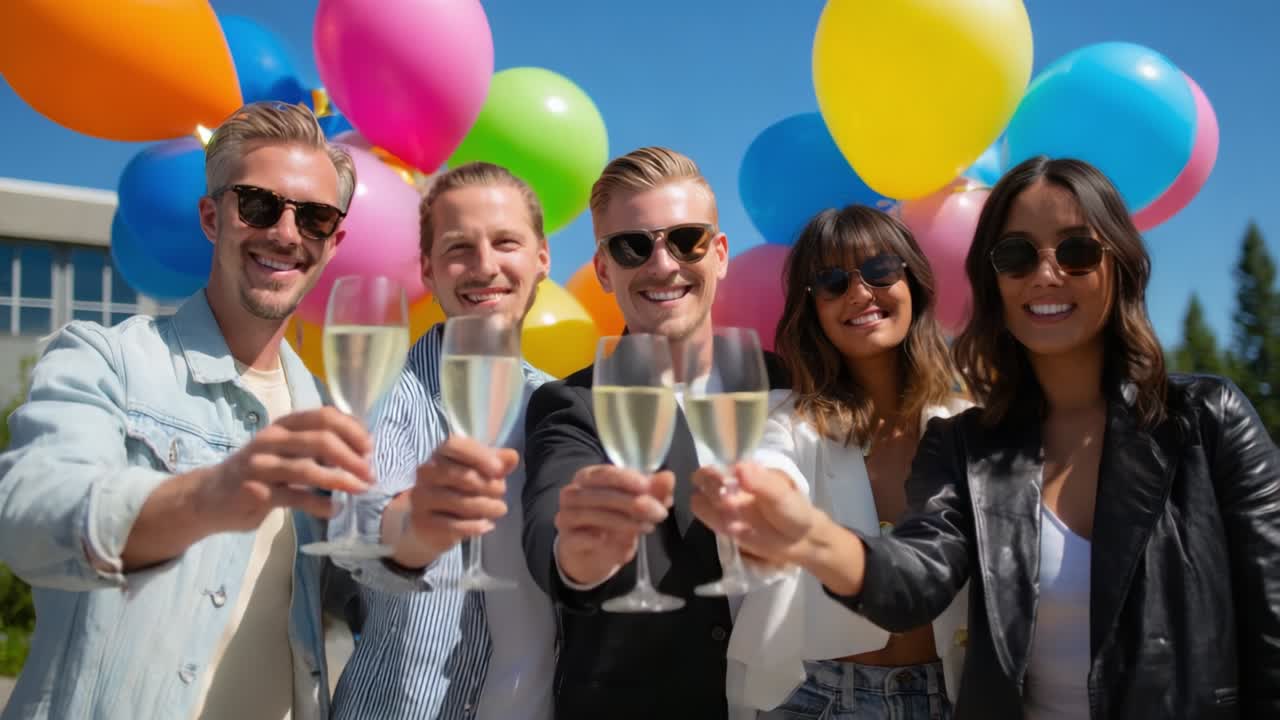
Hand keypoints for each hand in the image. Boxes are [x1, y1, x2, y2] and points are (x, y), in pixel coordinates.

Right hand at [199, 407, 373, 531]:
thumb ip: (315, 445)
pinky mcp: (255, 492)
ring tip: (361, 490)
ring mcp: (260, 465)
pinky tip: (334, 510)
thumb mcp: (285, 450)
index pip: (323, 416)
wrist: (209, 497)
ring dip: (341, 480)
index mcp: (284, 424)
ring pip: (308, 468)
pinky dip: (319, 504)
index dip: (352, 430)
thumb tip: (360, 447)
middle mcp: (271, 439)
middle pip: (320, 439)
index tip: (370, 448)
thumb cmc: (258, 472)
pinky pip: (295, 497)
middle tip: (370, 474)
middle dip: (351, 457)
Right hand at [404, 435, 517, 556]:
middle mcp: (426, 473)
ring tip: (499, 509)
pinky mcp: (423, 523)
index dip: (479, 456)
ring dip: (487, 507)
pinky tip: (487, 525)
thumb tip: (512, 457)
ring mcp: (422, 498)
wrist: (430, 523)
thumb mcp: (480, 472)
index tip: (499, 470)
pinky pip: (454, 526)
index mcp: (440, 454)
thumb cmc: (459, 490)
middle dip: (490, 486)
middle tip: (501, 492)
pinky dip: (475, 526)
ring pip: (461, 503)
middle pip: (464, 476)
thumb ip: (496, 462)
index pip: (455, 446)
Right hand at [554, 465, 673, 586]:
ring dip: (625, 522)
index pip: (606, 473)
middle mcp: (573, 493)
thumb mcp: (637, 505)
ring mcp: (566, 516)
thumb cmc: (614, 522)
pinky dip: (600, 540)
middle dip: (634, 503)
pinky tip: (616, 543)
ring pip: (596, 515)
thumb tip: (668, 478)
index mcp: (588, 477)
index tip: (648, 487)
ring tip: (648, 527)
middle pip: (603, 495)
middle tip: (659, 513)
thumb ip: (653, 491)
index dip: (628, 480)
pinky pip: (582, 538)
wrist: (593, 554)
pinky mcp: (566, 539)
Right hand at [691, 462, 817, 566]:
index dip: (714, 470)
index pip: (717, 462)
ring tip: (730, 516)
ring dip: (708, 507)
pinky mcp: (723, 526)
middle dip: (710, 488)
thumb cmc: (792, 509)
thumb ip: (760, 483)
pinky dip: (714, 522)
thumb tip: (738, 468)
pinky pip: (708, 521)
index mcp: (743, 471)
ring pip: (699, 501)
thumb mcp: (781, 495)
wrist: (800, 539)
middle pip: (702, 479)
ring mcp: (724, 506)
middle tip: (727, 501)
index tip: (724, 481)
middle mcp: (729, 486)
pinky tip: (732, 527)